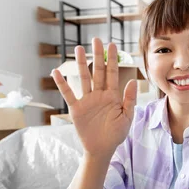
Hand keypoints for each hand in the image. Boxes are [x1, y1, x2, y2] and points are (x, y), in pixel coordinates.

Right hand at [51, 38, 137, 157]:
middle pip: (98, 71)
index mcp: (112, 95)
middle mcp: (99, 94)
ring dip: (81, 64)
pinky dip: (62, 84)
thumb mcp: (127, 117)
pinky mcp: (76, 109)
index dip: (112, 60)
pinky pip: (68, 94)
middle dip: (97, 56)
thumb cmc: (116, 134)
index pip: (112, 74)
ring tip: (78, 49)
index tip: (112, 45)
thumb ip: (129, 99)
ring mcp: (87, 100)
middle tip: (96, 40)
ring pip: (84, 78)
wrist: (102, 149)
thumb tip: (133, 80)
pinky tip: (56, 72)